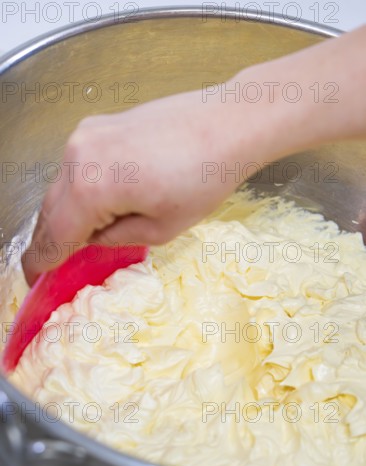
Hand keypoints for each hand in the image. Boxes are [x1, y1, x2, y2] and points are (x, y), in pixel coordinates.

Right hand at [22, 88, 248, 284]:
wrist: (227, 123)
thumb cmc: (203, 179)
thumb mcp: (161, 229)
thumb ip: (116, 238)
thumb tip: (94, 236)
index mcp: (91, 188)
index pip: (55, 235)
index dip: (42, 262)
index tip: (36, 279)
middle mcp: (78, 157)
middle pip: (50, 209)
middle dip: (48, 240)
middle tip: (47, 264)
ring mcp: (85, 135)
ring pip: (61, 186)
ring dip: (63, 214)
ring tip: (73, 238)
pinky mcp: (97, 125)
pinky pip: (75, 167)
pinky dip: (77, 190)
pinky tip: (92, 205)